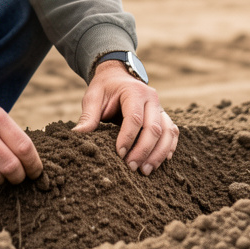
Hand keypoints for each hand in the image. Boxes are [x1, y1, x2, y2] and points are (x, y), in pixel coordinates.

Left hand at [73, 59, 177, 175]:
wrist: (118, 77)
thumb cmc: (104, 89)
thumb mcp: (93, 98)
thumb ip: (88, 116)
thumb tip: (77, 135)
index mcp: (134, 91)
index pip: (135, 118)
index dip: (127, 138)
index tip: (119, 154)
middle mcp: (152, 98)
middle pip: (154, 128)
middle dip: (143, 150)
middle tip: (131, 167)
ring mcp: (161, 108)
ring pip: (167, 132)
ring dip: (158, 154)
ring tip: (145, 171)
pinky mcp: (164, 117)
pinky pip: (172, 133)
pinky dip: (168, 148)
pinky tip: (160, 162)